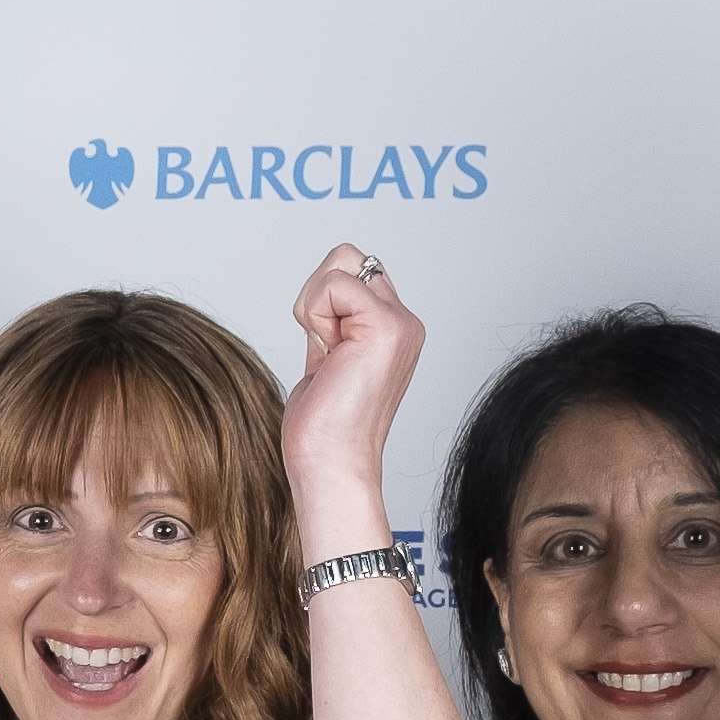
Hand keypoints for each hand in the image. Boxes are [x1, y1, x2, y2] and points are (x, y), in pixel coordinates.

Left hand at [281, 245, 426, 515]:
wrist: (330, 463)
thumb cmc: (324, 426)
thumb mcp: (328, 359)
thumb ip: (334, 325)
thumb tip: (321, 294)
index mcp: (394, 329)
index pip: (350, 272)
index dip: (322, 303)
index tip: (326, 353)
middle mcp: (405, 322)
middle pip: (347, 257)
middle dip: (318, 298)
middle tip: (324, 351)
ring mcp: (400, 323)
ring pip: (340, 263)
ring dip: (315, 307)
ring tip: (327, 355)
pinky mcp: (386, 326)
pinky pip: (333, 283)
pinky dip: (314, 315)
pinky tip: (327, 355)